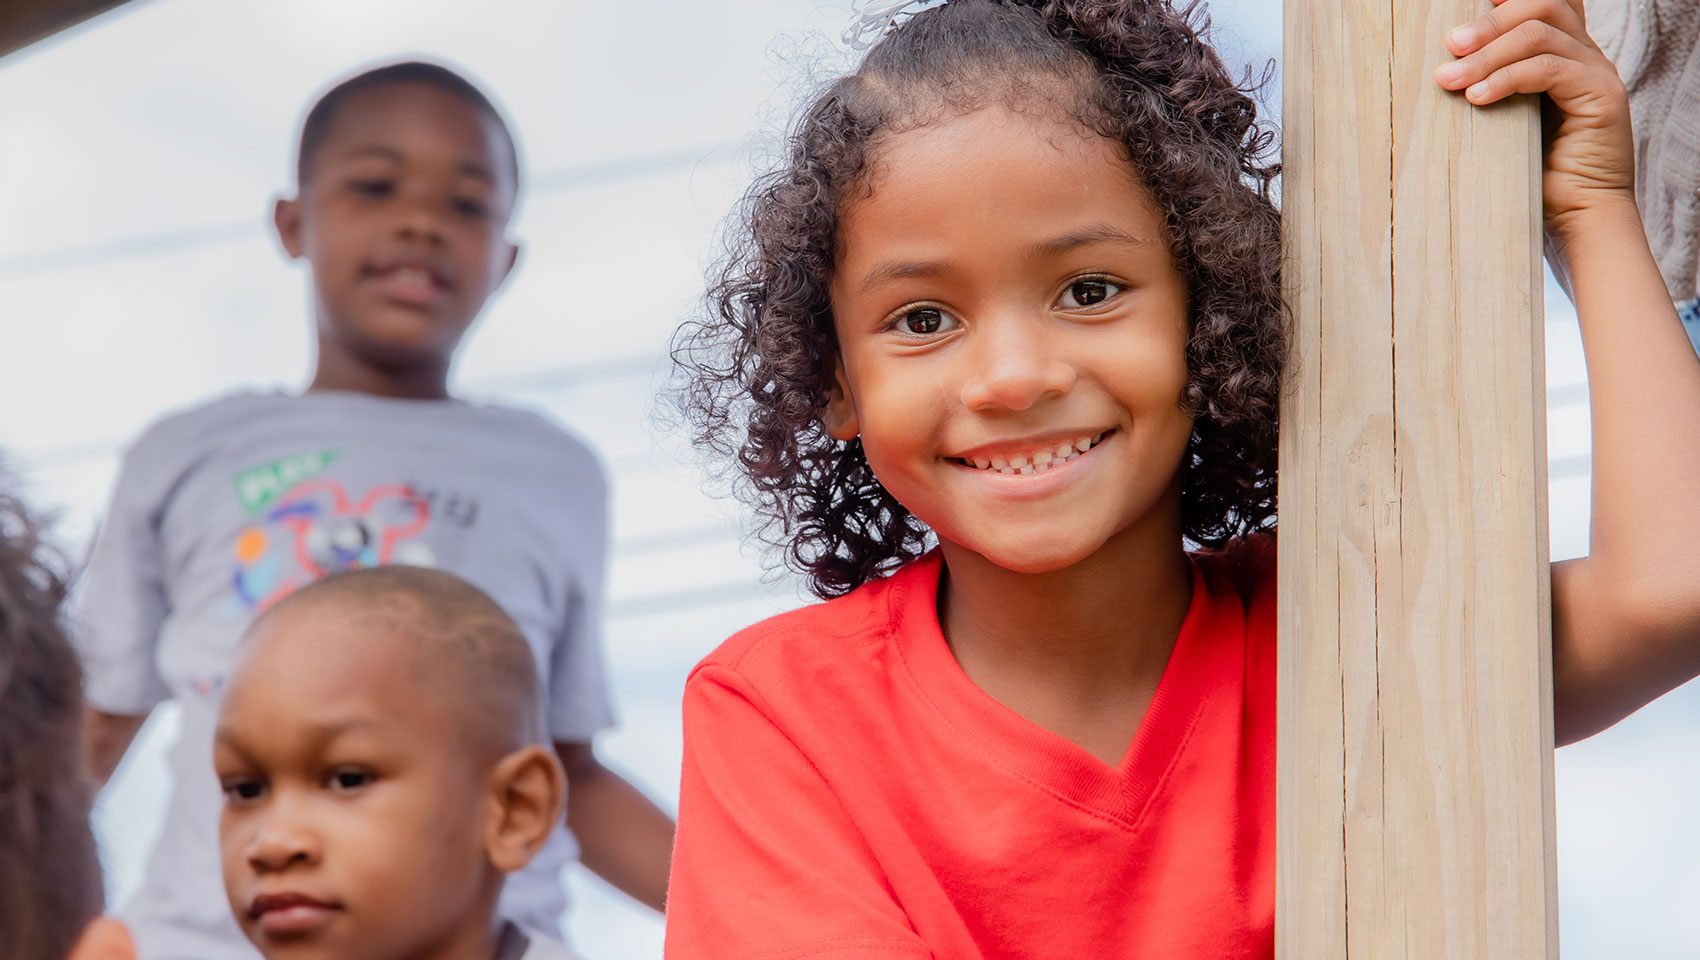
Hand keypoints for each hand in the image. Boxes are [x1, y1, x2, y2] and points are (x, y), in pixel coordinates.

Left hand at [1434, 0, 1635, 237]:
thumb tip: (1434, 72)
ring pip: (1541, 33)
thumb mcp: (1500, 124)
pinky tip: (1476, 96)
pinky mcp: (1603, 96)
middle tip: (1447, 47)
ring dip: (1487, 53)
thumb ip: (1484, 88)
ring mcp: (1597, 72)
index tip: (1458, 14)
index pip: (1544, 3)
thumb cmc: (1532, 179)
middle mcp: (1585, 55)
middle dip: (1488, 21)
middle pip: (1542, 5)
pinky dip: (1506, 78)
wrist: (1577, 221)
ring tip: (1448, 78)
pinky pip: (1549, 69)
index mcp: (1563, 54)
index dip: (1504, 0)